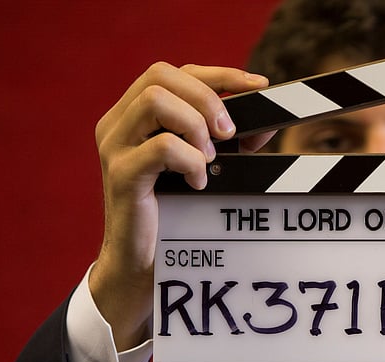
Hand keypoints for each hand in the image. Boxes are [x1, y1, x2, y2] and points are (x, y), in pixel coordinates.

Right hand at [89, 63, 271, 349]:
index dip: (219, 73)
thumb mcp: (207, 169)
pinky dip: (189, 160)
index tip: (258, 85)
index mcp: (134, 116)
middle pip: (160, 75)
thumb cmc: (175, 216)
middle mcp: (117, 124)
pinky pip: (160, 146)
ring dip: (195, 124)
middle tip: (230, 134)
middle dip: (207, 96)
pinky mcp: (121, 175)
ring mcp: (115, 147)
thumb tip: (269, 120)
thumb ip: (233, 143)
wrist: (142, 266)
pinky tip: (199, 182)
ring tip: (209, 158)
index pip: (174, 72)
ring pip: (155, 100)